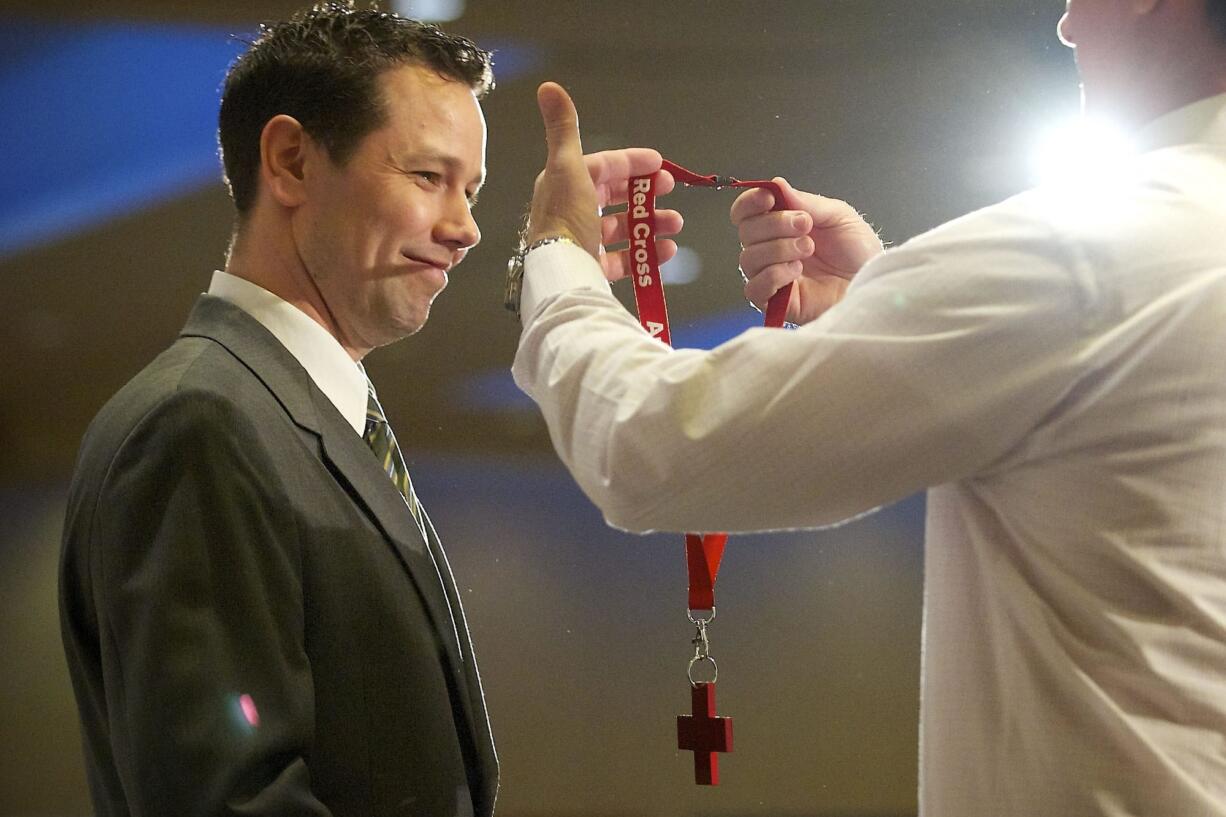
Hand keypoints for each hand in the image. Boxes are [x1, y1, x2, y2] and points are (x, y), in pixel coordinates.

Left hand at [528, 82, 683, 280]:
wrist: (561, 270)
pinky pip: (625, 259)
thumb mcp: (567, 166)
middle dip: (648, 194)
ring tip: (675, 224)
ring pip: (624, 228)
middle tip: (672, 191)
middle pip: (617, 197)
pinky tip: (666, 250)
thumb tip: (548, 86)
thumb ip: (564, 128)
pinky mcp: (593, 267)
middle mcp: (573, 211)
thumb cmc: (565, 217)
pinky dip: (647, 254)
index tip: (660, 164)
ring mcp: (585, 240)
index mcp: (566, 183)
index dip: (632, 162)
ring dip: (653, 224)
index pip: (604, 166)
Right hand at [731, 178, 883, 324]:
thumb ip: (807, 202)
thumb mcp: (839, 216)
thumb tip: (776, 184)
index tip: (769, 198)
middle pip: (746, 232)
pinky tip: (798, 272)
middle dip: (775, 223)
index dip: (750, 202)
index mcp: (781, 226)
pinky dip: (774, 275)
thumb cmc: (859, 254)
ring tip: (808, 249)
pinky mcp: (775, 302)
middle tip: (806, 225)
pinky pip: (754, 288)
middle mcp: (771, 250)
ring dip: (779, 249)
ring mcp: (771, 276)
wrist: (874, 284)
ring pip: (748, 259)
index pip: (746, 213)